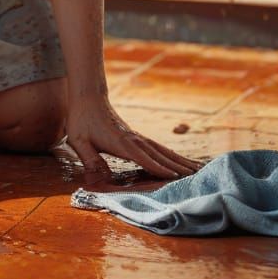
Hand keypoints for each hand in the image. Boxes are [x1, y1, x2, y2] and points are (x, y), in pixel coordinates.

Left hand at [64, 95, 202, 183]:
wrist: (88, 98)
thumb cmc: (81, 120)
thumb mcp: (78, 141)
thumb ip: (89, 160)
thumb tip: (98, 181)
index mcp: (122, 143)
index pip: (144, 158)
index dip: (158, 168)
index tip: (176, 178)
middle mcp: (134, 140)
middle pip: (160, 154)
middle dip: (178, 166)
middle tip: (199, 176)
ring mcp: (137, 137)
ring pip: (163, 150)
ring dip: (180, 160)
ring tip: (199, 169)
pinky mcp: (137, 137)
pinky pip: (158, 148)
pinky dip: (172, 155)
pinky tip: (180, 161)